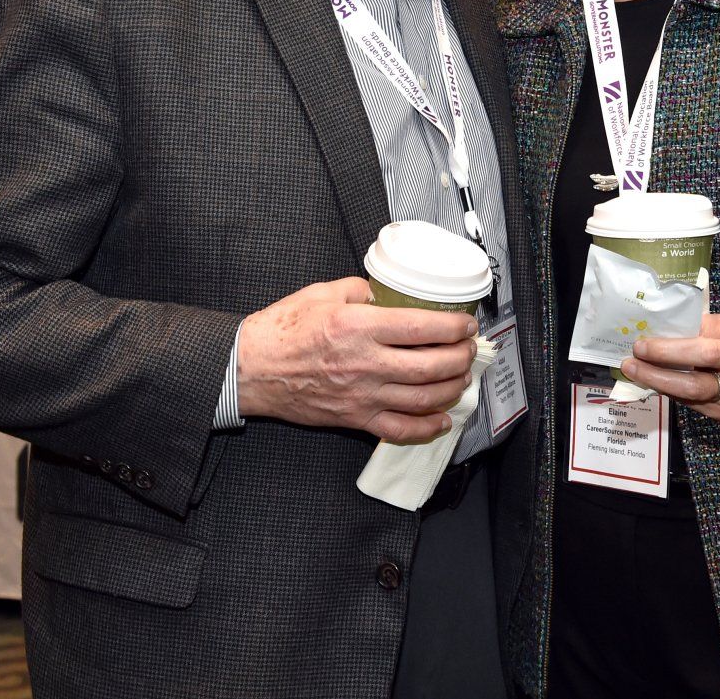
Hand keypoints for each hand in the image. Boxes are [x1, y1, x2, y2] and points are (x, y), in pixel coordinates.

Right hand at [238, 277, 478, 442]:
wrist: (249, 369)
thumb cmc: (281, 330)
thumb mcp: (322, 293)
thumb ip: (360, 290)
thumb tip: (385, 295)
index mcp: (358, 327)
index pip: (421, 328)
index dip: (453, 327)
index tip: (466, 324)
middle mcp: (365, 364)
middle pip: (430, 366)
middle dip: (460, 358)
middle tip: (470, 349)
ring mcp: (362, 396)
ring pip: (422, 399)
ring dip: (451, 389)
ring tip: (462, 377)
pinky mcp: (354, 418)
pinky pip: (399, 429)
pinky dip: (426, 428)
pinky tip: (441, 420)